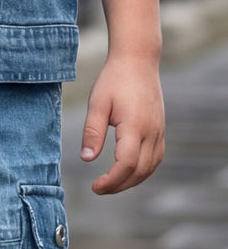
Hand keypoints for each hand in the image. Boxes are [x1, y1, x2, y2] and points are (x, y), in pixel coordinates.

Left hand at [81, 54, 164, 193]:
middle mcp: (152, 132)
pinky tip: (128, 170)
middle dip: (119, 185)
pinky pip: (155, 158)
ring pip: (150, 168)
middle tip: (99, 188)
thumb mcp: (98, 102)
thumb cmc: (114, 78)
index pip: (126, 164)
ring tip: (111, 183)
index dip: (111, 181)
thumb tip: (87, 159)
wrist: (137, 59)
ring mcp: (159, 131)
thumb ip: (93, 131)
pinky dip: (142, 170)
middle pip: (139, 172)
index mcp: (135, 126)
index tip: (95, 186)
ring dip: (132, 180)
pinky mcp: (161, 129)